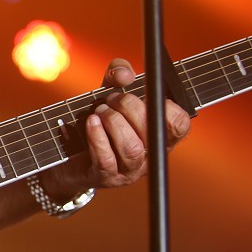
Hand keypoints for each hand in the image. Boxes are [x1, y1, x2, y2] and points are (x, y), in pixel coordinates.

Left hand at [40, 58, 191, 197]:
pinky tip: (91, 122)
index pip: (179, 124)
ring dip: (114, 122)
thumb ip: (119, 74)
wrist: (71, 155)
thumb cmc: (100, 121)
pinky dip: (97, 137)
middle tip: (112, 99)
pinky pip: (106, 159)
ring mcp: (129, 170)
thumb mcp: (110, 91)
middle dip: (131, 107)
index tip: (148, 93)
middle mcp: (150, 155)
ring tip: (100, 111)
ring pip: (131, 148)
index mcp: (160, 135)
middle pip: (153, 133)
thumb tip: (123, 75)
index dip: (167, 106)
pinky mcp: (106, 177)